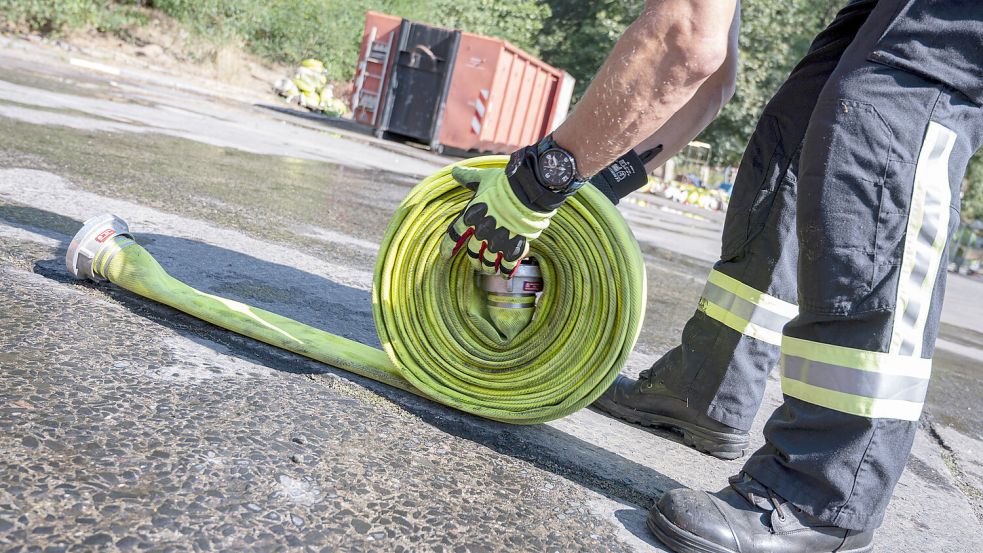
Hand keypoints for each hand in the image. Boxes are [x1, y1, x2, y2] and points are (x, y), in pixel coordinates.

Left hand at [440, 165, 554, 277]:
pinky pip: (507, 264)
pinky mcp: (514, 245)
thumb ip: (468, 177)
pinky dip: (505, 270)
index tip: (445, 256)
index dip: (447, 247)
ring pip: (489, 261)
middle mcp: (481, 230)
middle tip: (476, 263)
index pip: (454, 235)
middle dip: (474, 260)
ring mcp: (498, 240)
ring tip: (490, 269)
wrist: (528, 189)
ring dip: (488, 267)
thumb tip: (454, 170)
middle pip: (472, 252)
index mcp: (470, 215)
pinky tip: (504, 274)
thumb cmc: (505, 182)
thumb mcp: (483, 178)